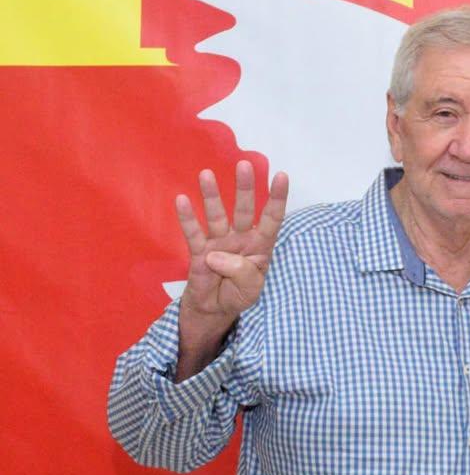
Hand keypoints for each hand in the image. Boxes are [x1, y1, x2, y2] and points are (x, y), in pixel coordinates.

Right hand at [175, 160, 288, 366]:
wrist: (214, 309)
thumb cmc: (238, 294)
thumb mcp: (250, 289)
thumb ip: (242, 273)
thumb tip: (217, 256)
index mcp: (260, 246)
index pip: (272, 219)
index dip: (277, 199)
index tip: (282, 176)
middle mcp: (240, 238)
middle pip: (244, 210)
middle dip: (245, 188)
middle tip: (244, 165)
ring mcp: (219, 242)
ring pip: (217, 215)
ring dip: (212, 195)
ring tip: (206, 174)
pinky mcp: (199, 251)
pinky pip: (193, 232)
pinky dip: (187, 218)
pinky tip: (182, 199)